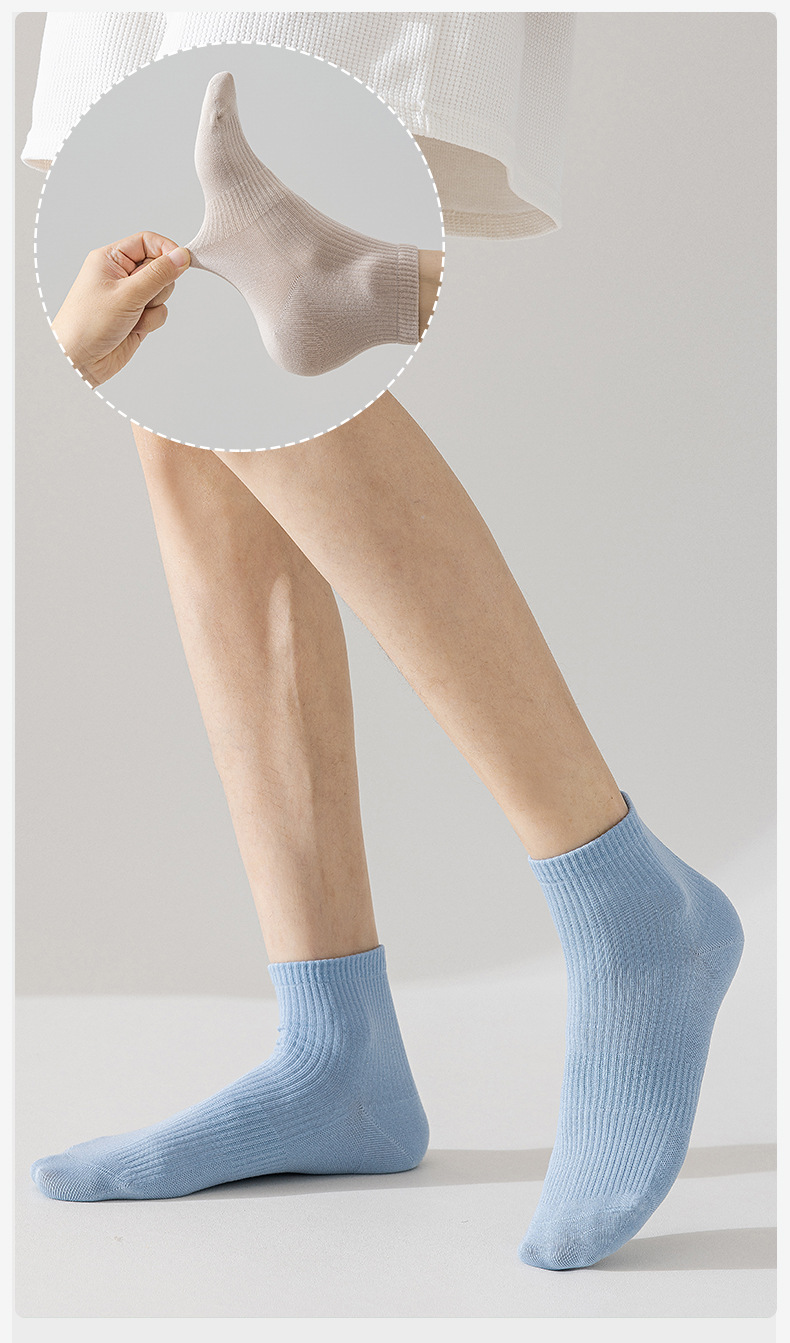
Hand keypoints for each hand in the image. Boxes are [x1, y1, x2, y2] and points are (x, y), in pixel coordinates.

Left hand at [51, 232, 190, 386]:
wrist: (79, 360)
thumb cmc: (88, 324)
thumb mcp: (127, 294)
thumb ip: (158, 274)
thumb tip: (181, 256)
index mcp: (111, 259)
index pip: (147, 241)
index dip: (166, 249)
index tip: (182, 261)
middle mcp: (121, 275)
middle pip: (158, 267)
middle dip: (158, 285)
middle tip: (142, 297)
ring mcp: (130, 297)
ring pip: (162, 292)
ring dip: (154, 307)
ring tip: (133, 316)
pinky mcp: (137, 316)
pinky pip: (159, 312)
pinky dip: (151, 321)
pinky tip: (134, 328)